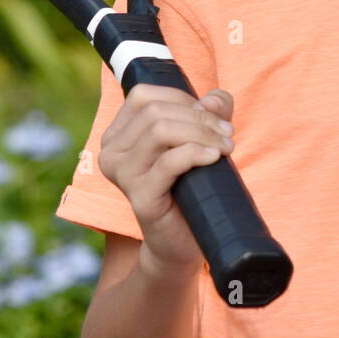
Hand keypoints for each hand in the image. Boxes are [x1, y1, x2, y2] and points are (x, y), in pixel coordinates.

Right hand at [97, 84, 236, 274]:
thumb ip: (208, 112)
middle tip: (227, 134)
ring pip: (161, 131)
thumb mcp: (199, 140)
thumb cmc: (189, 185)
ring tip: (226, 147)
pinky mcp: (140, 197)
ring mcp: (122, 175)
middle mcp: (111, 152)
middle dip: (199, 117)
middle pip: (155, 112)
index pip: (143, 96)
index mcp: (117, 134)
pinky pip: (168, 162)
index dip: (182, 99)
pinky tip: (214, 157)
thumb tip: (215, 99)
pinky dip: (195, 153)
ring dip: (202, 133)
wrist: (181, 240)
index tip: (213, 115)